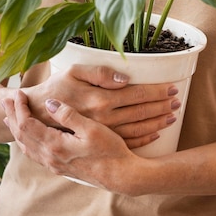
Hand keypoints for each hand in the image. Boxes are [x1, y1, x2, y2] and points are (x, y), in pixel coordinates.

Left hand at [2, 89, 138, 189]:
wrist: (122, 176)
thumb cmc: (110, 151)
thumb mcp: (91, 129)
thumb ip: (68, 115)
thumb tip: (49, 104)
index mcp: (55, 145)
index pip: (26, 124)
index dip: (19, 107)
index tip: (18, 93)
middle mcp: (50, 157)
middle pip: (21, 136)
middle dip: (11, 116)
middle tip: (5, 101)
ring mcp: (54, 164)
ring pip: (26, 147)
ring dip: (16, 130)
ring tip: (10, 117)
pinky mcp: (60, 168)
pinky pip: (34, 154)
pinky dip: (26, 141)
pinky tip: (28, 136)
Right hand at [21, 64, 179, 148]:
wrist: (37, 114)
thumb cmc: (56, 88)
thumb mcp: (73, 71)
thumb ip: (99, 73)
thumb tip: (123, 78)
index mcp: (100, 99)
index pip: (136, 94)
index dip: (155, 91)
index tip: (171, 87)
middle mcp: (105, 118)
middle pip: (141, 112)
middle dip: (161, 105)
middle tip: (178, 100)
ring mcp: (103, 133)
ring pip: (138, 129)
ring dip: (157, 122)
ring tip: (172, 115)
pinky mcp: (99, 141)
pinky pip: (127, 143)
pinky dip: (145, 139)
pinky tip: (155, 134)